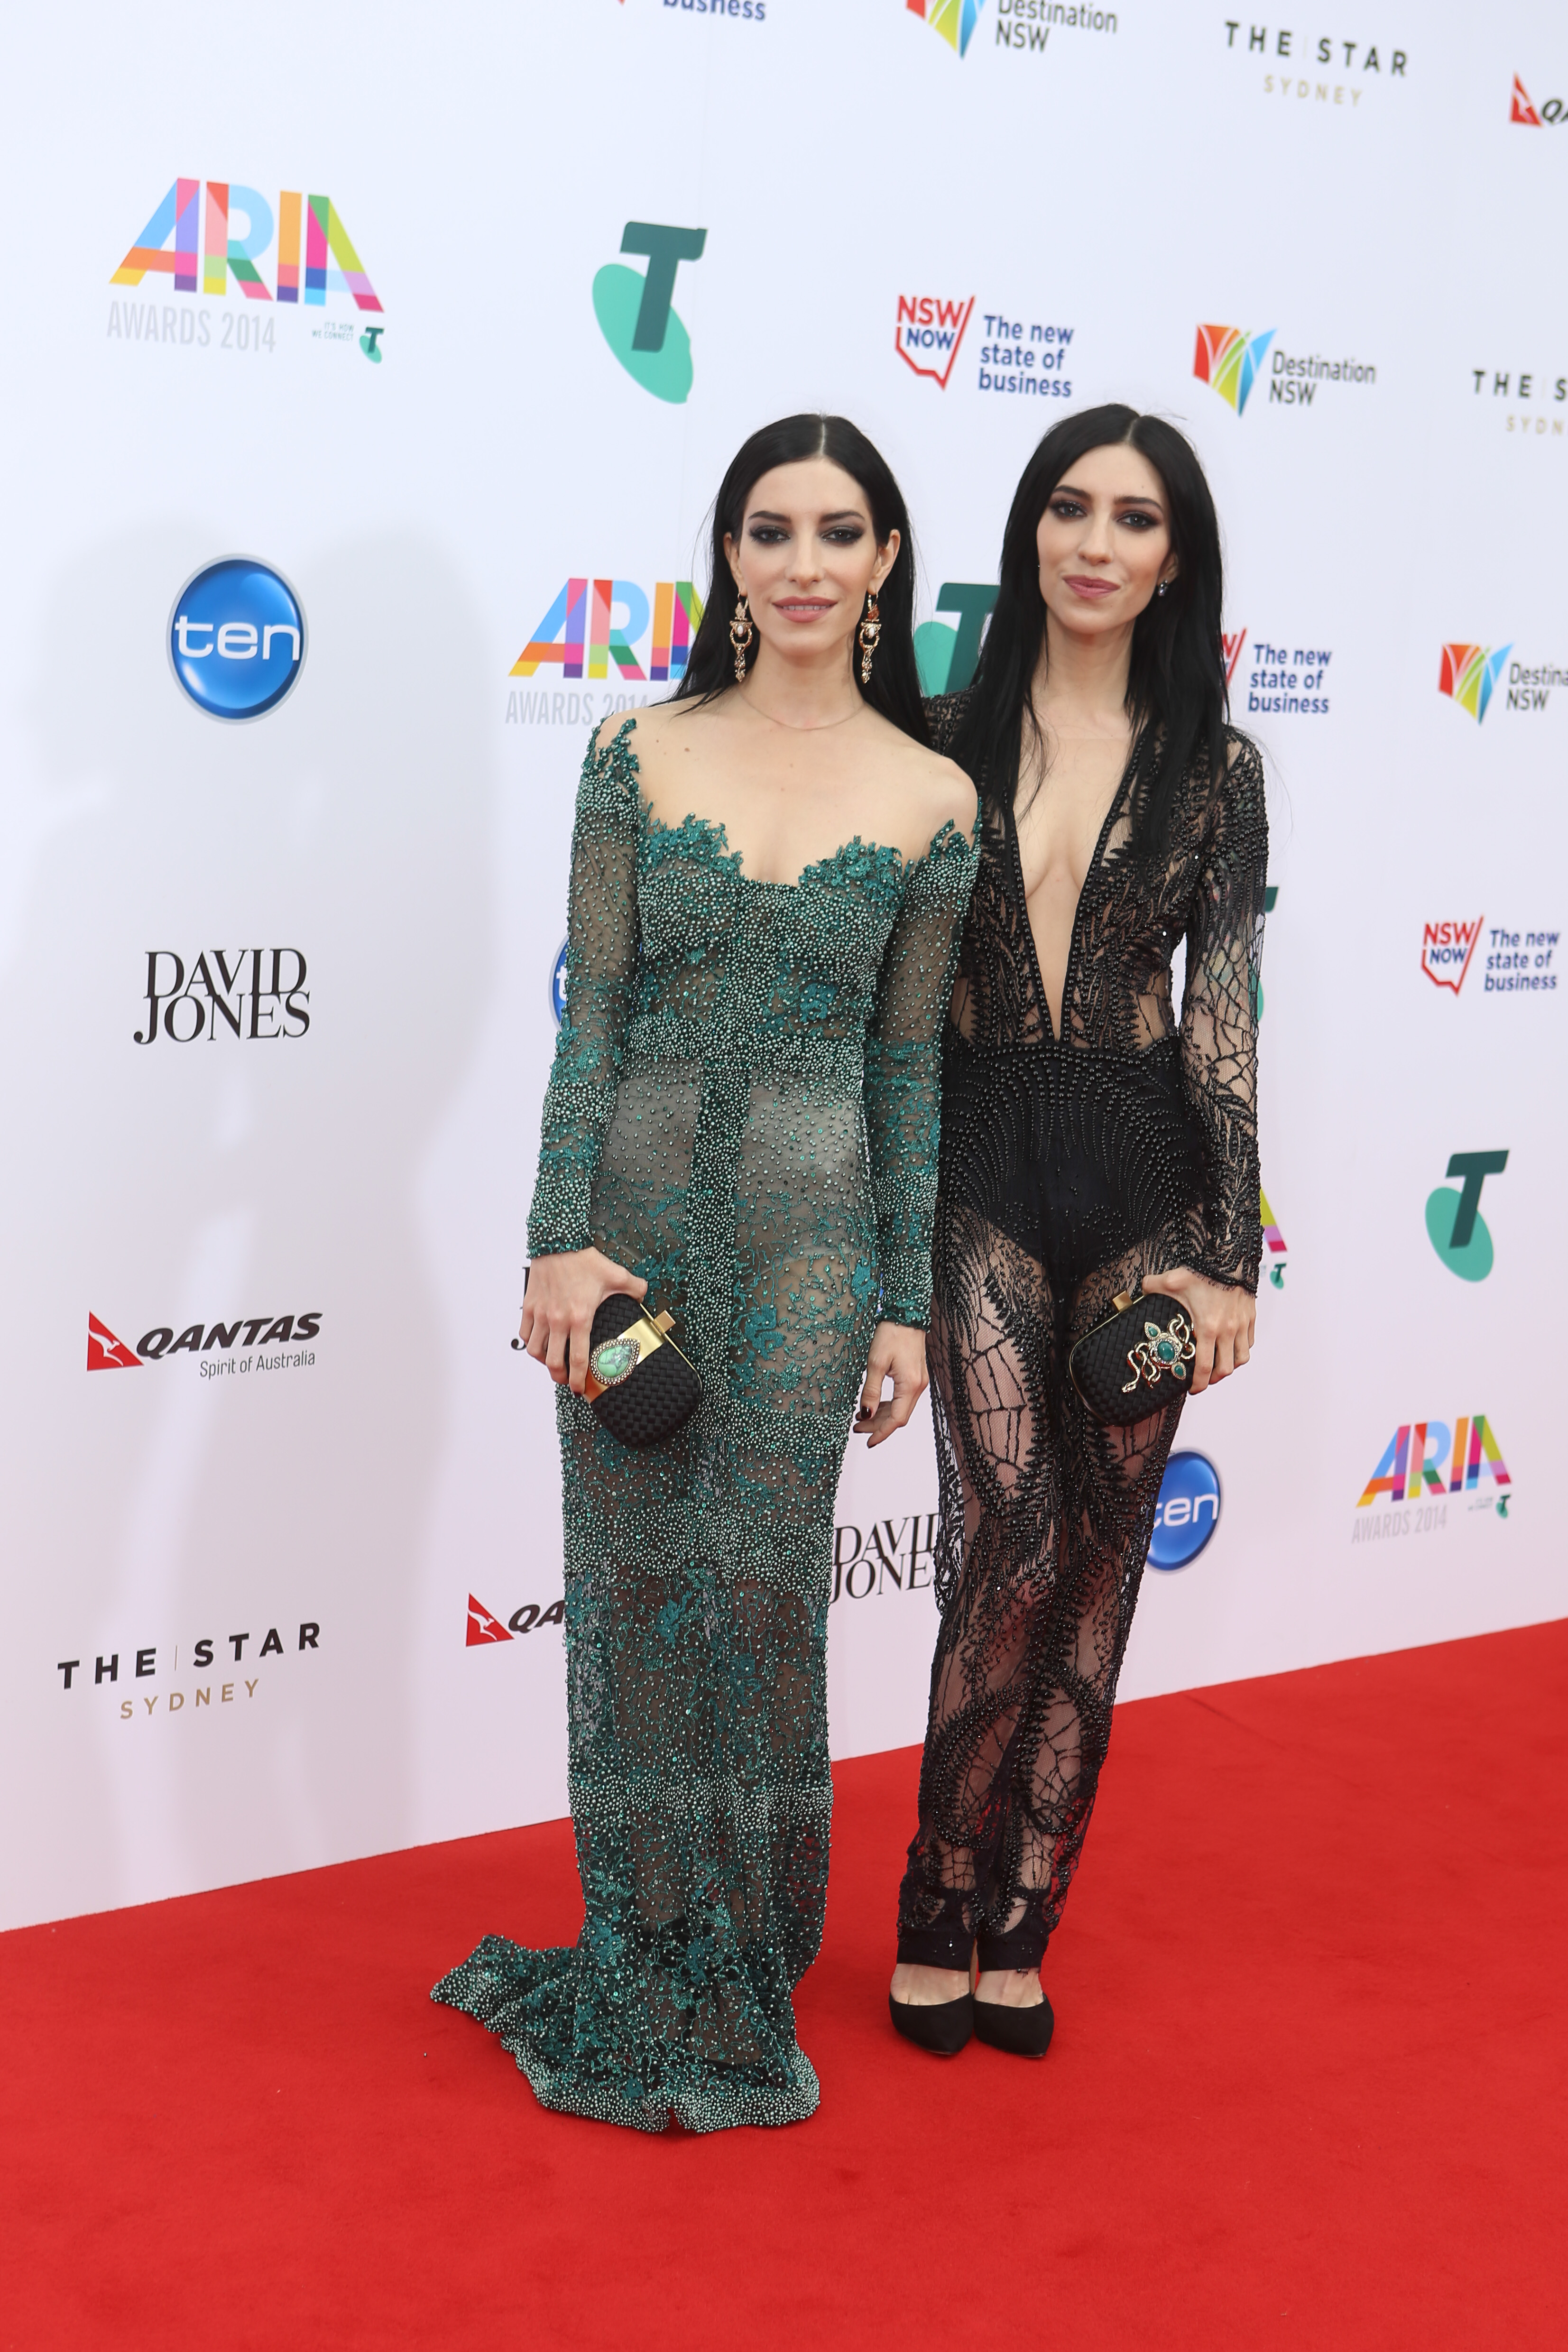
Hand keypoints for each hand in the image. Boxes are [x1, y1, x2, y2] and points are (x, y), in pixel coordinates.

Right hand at [518, 1248, 645, 1395]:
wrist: (558, 1241)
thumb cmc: (583, 1259)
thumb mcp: (616, 1274)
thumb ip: (634, 1288)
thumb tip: (646, 1294)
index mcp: (580, 1317)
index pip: (578, 1359)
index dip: (578, 1380)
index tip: (580, 1389)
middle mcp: (557, 1319)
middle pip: (553, 1362)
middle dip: (560, 1377)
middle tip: (567, 1381)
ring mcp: (541, 1314)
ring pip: (535, 1350)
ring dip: (544, 1362)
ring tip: (553, 1364)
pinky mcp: (529, 1305)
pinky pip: (525, 1333)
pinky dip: (531, 1343)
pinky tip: (539, 1343)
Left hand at [854, 1322, 927, 1446]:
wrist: (906, 1315)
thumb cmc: (892, 1334)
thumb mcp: (875, 1363)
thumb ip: (871, 1391)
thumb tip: (866, 1414)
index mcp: (910, 1386)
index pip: (896, 1419)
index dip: (882, 1432)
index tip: (868, 1441)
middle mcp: (918, 1387)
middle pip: (899, 1416)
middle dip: (878, 1425)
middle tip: (857, 1428)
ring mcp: (918, 1382)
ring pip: (900, 1409)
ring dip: (881, 1416)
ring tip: (861, 1418)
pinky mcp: (915, 1377)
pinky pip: (902, 1399)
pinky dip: (888, 1405)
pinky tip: (874, 1405)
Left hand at [1137, 1267, 1254, 1395]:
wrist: (1232, 1258)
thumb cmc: (1202, 1271)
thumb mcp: (1172, 1279)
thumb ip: (1153, 1286)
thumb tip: (1140, 1289)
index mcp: (1208, 1328)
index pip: (1204, 1368)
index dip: (1198, 1384)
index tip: (1192, 1390)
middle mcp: (1227, 1331)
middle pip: (1226, 1369)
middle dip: (1214, 1379)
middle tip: (1204, 1379)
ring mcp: (1241, 1325)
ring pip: (1242, 1358)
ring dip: (1231, 1365)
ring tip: (1219, 1366)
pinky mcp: (1251, 1317)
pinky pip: (1249, 1341)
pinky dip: (1241, 1348)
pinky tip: (1231, 1346)